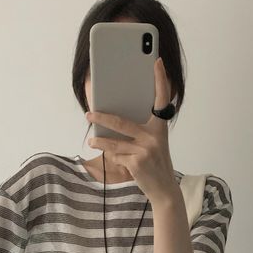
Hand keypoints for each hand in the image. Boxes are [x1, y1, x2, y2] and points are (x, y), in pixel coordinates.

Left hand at [85, 57, 178, 205]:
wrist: (164, 189)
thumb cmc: (155, 163)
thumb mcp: (152, 144)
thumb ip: (139, 131)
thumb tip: (111, 122)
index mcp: (160, 127)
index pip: (162, 99)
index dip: (160, 80)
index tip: (156, 62)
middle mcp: (154, 136)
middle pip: (121, 122)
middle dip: (101, 118)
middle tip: (88, 114)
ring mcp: (145, 150)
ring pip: (114, 142)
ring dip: (99, 142)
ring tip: (91, 141)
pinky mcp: (137, 163)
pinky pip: (116, 155)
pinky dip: (111, 156)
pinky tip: (108, 156)